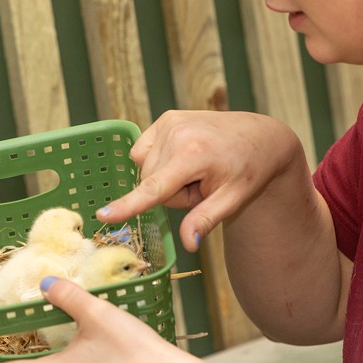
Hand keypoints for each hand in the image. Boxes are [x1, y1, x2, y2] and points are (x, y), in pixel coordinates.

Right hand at [98, 110, 307, 250]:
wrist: (260, 137)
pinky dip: (159, 161)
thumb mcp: (233, 200)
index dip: (127, 205)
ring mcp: (170, 122)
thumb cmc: (248, 172)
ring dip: (165, 177)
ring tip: (195, 171)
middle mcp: (177, 133)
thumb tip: (188, 245)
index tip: (103, 216)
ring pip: (146, 169)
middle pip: (150, 183)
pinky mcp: (166, 118)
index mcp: (194, 155)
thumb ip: (205, 220)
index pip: (154, 188)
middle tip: (201, 186)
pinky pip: (145, 152)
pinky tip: (184, 158)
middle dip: (171, 193)